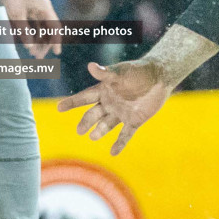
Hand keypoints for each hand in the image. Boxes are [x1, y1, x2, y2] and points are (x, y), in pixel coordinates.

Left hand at [0, 0, 62, 57]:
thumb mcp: (17, 15)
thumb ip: (24, 31)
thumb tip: (29, 47)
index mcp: (45, 8)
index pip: (55, 27)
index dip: (56, 41)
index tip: (56, 53)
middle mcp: (44, 9)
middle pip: (49, 30)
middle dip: (44, 45)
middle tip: (38, 58)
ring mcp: (38, 9)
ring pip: (43, 29)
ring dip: (39, 41)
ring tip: (33, 54)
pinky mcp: (31, 10)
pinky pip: (36, 25)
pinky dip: (34, 35)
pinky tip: (30, 44)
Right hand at [56, 59, 172, 154]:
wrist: (160, 77)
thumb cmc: (139, 70)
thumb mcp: (121, 72)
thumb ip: (106, 73)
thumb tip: (91, 66)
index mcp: (104, 90)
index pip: (84, 98)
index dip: (72, 102)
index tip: (59, 108)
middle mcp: (110, 103)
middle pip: (93, 114)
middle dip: (86, 122)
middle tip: (80, 130)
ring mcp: (122, 113)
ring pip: (106, 125)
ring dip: (100, 131)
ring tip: (94, 136)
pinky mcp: (134, 120)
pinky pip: (125, 134)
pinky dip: (120, 143)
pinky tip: (113, 152)